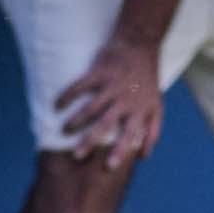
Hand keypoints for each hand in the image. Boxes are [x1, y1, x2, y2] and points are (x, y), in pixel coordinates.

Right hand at [57, 37, 164, 167]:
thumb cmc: (146, 81)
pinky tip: (57, 105)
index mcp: (141, 110)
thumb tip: (145, 156)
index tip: (109, 166)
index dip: (121, 151)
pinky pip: (79, 86)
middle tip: (77, 155)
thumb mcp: (156, 106)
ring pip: (91, 108)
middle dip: (91, 141)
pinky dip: (67, 96)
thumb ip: (152, 131)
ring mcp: (112, 86)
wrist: (139, 46)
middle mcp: (126, 100)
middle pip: (106, 124)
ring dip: (76, 121)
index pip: (131, 135)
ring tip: (64, 131)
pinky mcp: (99, 72)